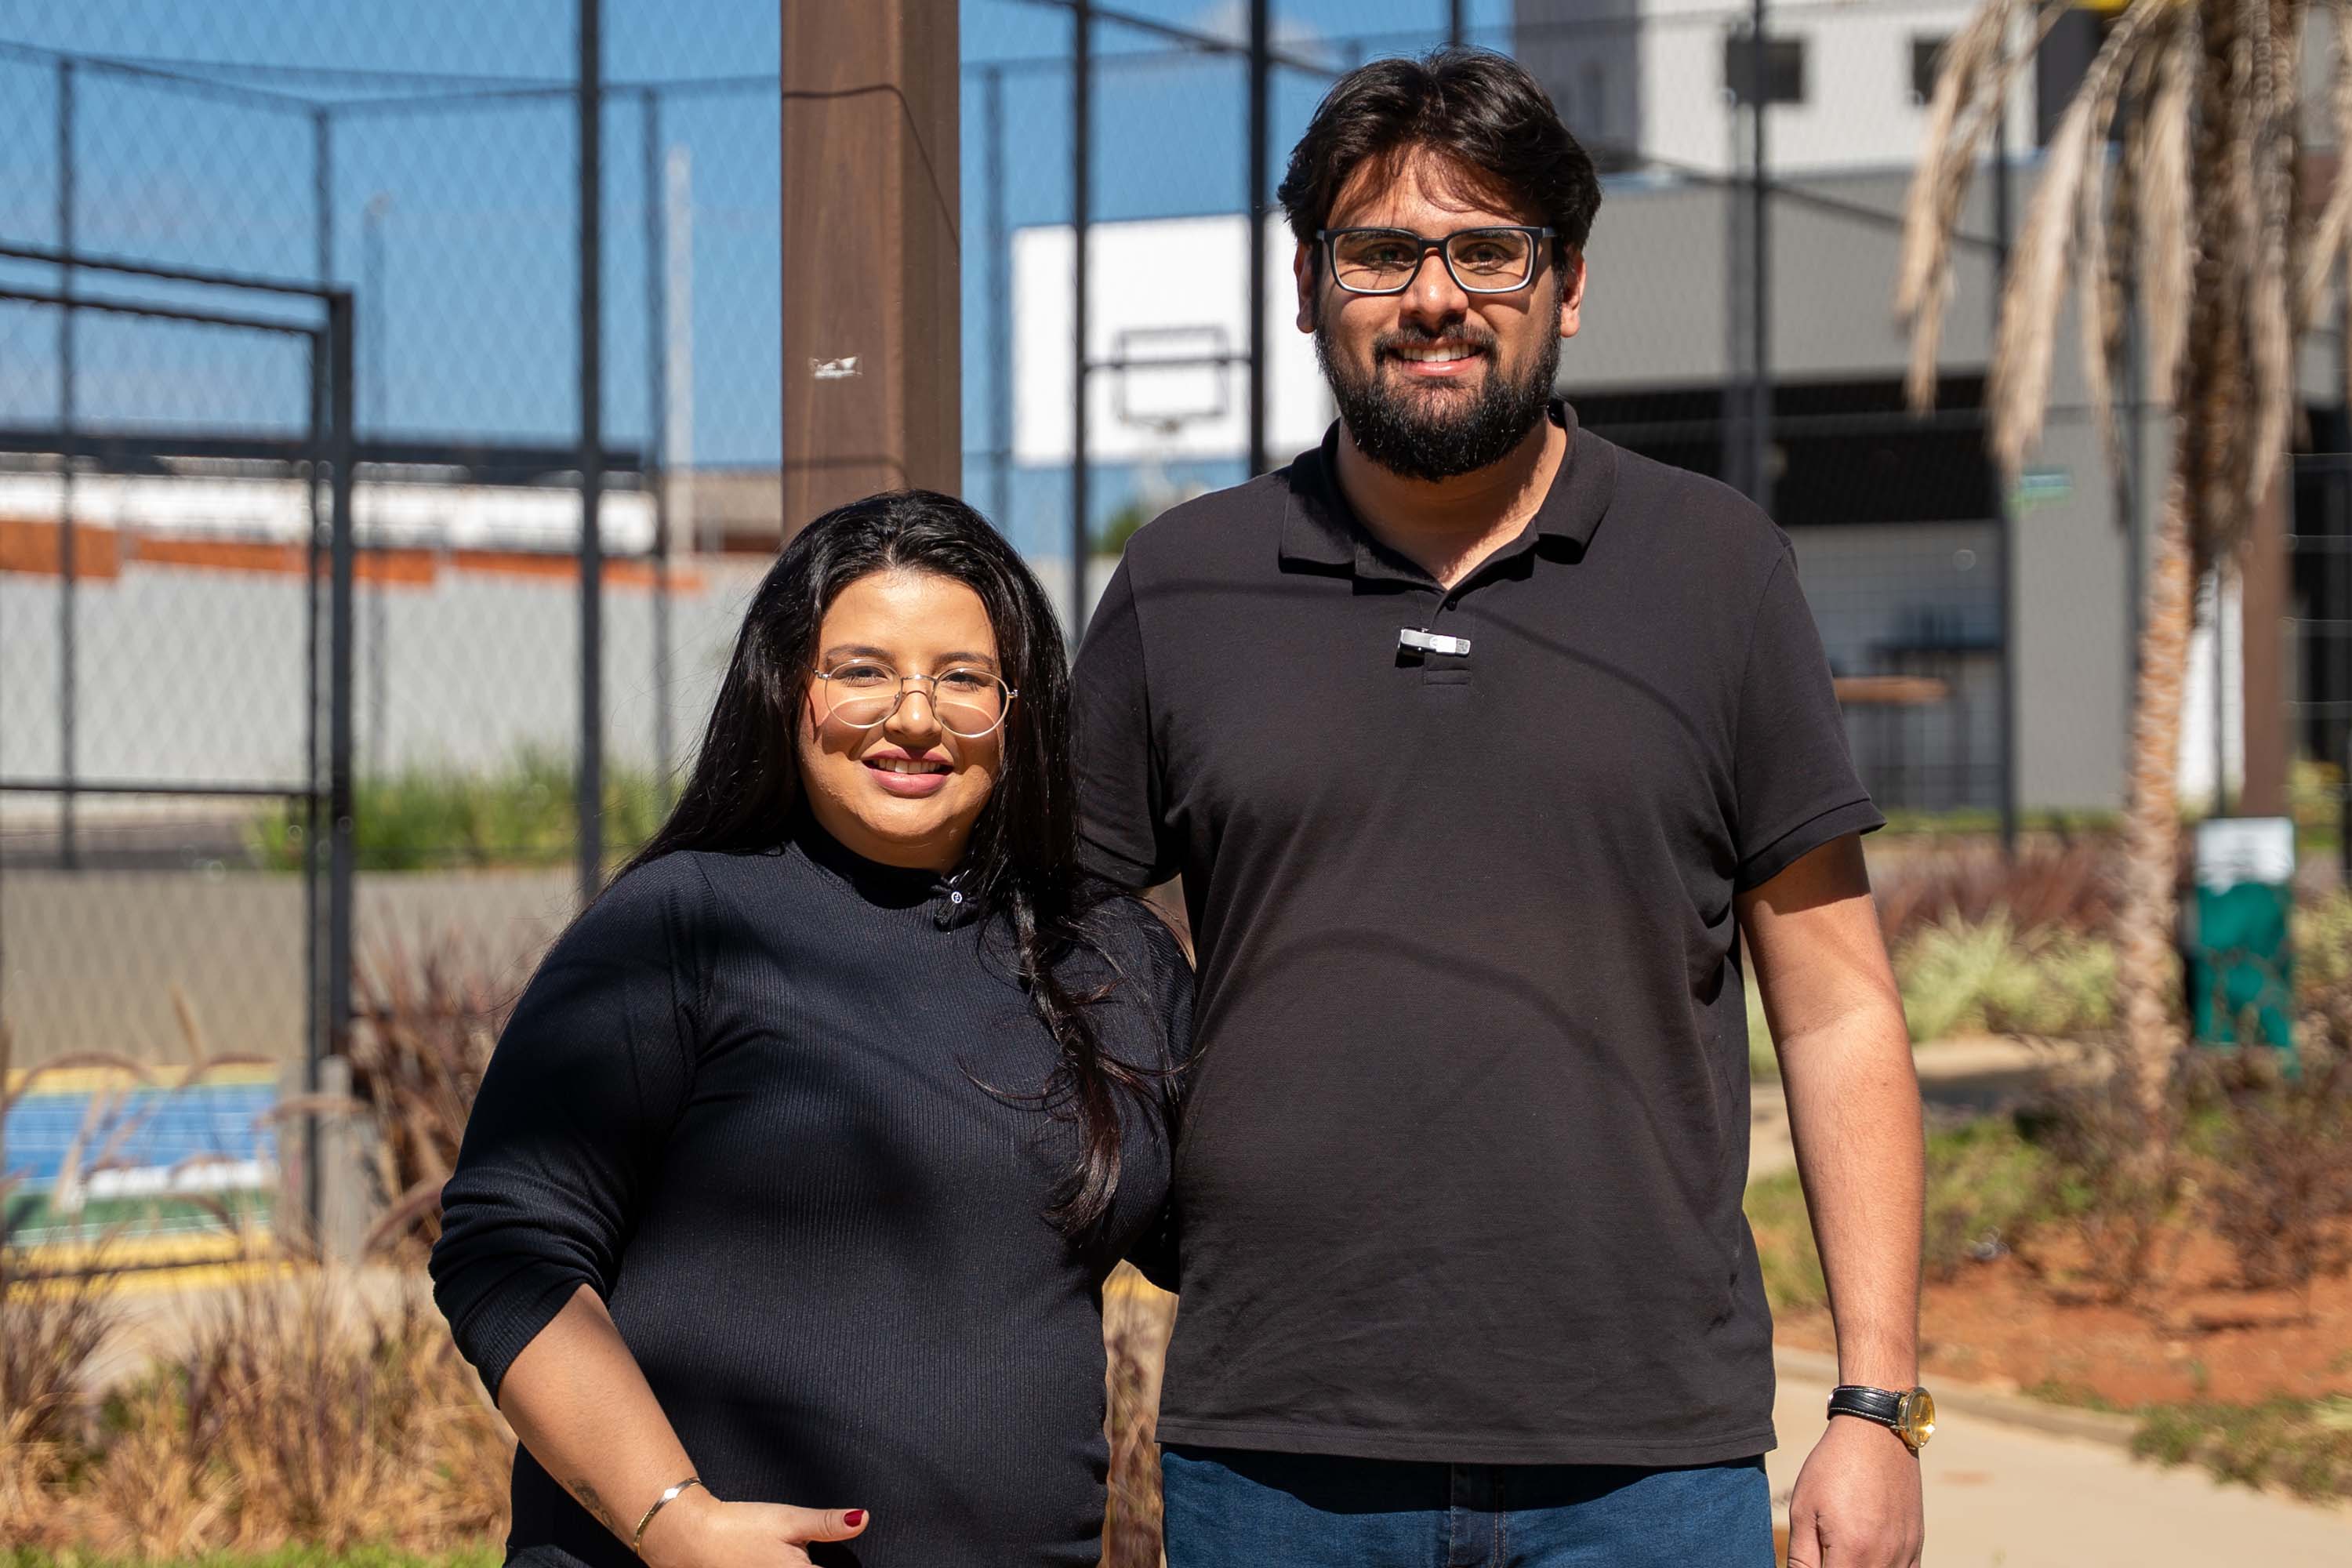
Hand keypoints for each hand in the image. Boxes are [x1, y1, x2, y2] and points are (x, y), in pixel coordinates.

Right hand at [638, 1486, 868, 1567]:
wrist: (691, 1540)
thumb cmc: (739, 1528)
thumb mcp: (789, 1519)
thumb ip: (828, 1524)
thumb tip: (862, 1519)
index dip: (835, 1566)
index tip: (832, 1559)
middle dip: (813, 1566)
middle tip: (794, 1552)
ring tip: (778, 1556)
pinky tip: (768, 1563)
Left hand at [1785, 1415, 1922, 1567]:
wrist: (1875, 1433)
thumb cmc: (1832, 1467)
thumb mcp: (1804, 1509)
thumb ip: (1801, 1556)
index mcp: (1853, 1552)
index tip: (1808, 1564)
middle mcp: (1885, 1558)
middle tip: (1824, 1555)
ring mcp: (1905, 1552)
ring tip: (1842, 1555)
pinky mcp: (1917, 1543)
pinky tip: (1867, 1559)